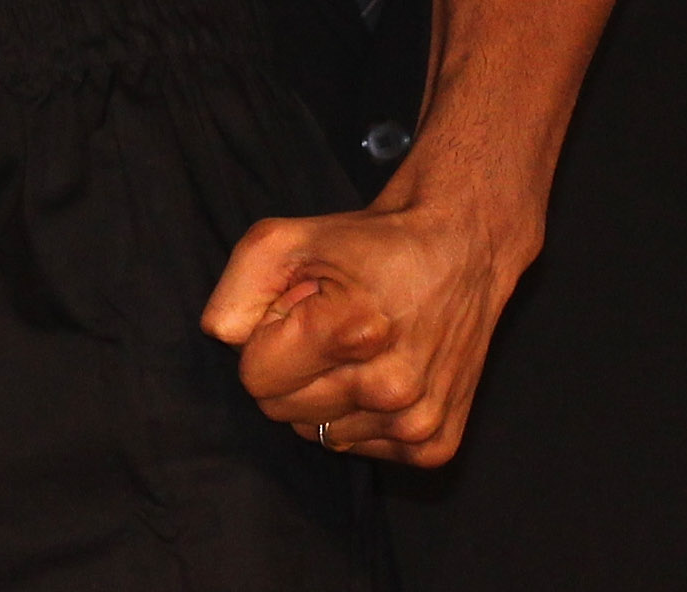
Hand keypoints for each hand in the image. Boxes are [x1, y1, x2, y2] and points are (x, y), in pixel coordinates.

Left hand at [201, 196, 520, 465]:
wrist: (461, 251)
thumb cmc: (368, 243)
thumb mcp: (286, 238)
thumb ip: (237, 291)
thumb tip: (225, 343)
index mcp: (353, 330)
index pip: (255, 378)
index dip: (266, 338)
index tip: (296, 309)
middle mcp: (391, 387)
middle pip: (283, 412)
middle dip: (292, 367)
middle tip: (327, 325)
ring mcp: (417, 422)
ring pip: (319, 435)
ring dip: (327, 393)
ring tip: (357, 346)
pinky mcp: (436, 446)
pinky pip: (358, 449)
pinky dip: (360, 416)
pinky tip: (382, 371)